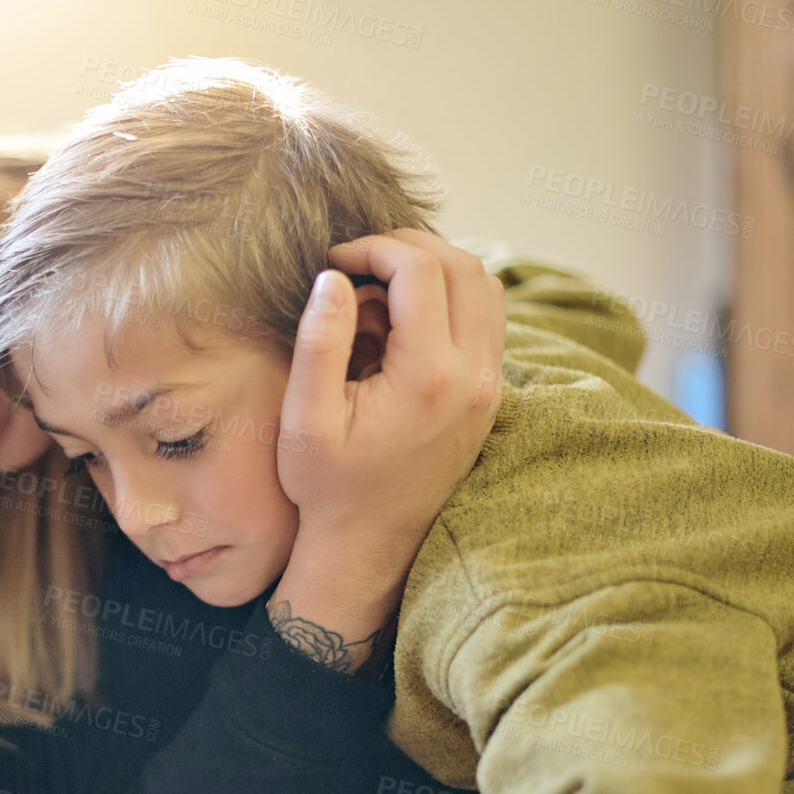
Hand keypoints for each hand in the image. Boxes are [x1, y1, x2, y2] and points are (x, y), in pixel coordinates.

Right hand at [267, 230, 505, 671]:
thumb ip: (320, 342)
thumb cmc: (327, 485)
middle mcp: (472, 377)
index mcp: (428, 377)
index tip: (334, 263)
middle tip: (357, 262)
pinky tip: (404, 316)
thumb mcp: (306, 418)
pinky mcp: (488, 394)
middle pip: (463, 266)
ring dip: (435, 268)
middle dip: (407, 248)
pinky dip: (452, 296)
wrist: (369, 544)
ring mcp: (488, 386)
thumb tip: (334, 278)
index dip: (373, 249)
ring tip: (380, 285)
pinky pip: (487, 318)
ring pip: (485, 286)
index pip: (420, 270)